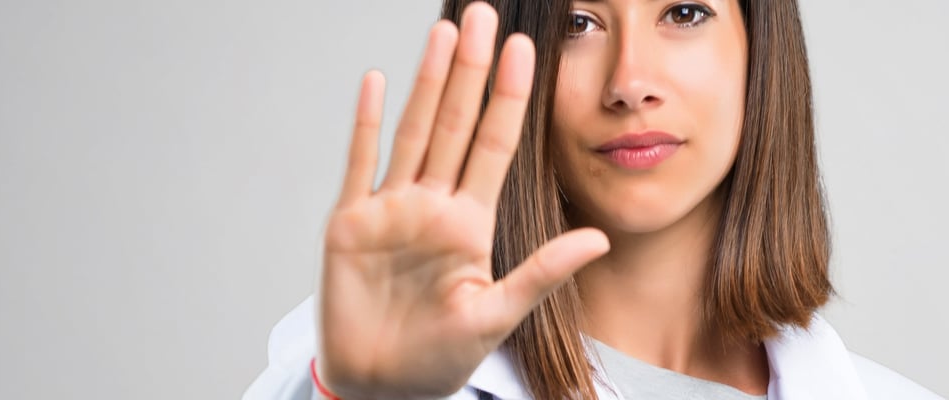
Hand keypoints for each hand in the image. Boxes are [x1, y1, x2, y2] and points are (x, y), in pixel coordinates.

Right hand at [315, 3, 608, 397]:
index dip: (508, 98)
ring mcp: (391, 210)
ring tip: (444, 33)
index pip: (494, 146)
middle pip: (455, 124)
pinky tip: (378, 82)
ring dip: (428, 83)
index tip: (525, 51)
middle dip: (470, 71)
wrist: (381, 385)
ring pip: (414, 132)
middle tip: (483, 18)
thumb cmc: (438, 357)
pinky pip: (360, 164)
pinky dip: (368, 124)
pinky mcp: (350, 223)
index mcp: (470, 222)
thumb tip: (598, 239)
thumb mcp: (498, 314)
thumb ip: (542, 271)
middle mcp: (433, 205)